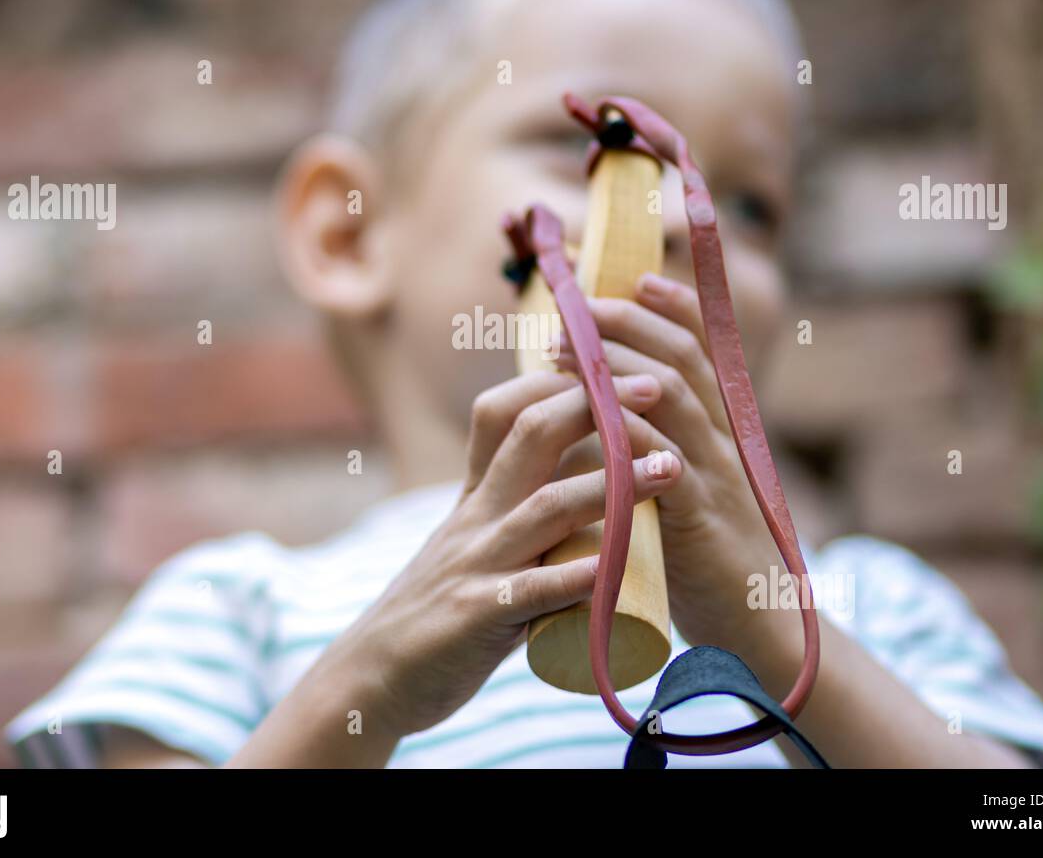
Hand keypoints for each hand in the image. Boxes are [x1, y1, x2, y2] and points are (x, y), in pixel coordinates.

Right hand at [338, 370, 681, 738]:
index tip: (613, 364)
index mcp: (475, 496)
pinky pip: (532, 591)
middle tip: (658, 389)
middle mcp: (476, 517)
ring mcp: (477, 563)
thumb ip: (513, 516)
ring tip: (669, 470)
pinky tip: (614, 568)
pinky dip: (575, 577)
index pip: (505, 411)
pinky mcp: (477, 616)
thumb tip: (580, 490)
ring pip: (547, 507)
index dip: (558, 380)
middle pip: (531, 436)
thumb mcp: (469, 544)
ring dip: (612, 484)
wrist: (374, 676)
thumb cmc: (437, 612)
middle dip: (596, 406)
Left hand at [554, 272, 800, 660]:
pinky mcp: (700, 520)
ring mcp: (715, 478)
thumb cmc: (708, 564)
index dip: (673, 307)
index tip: (636, 278)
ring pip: (674, 396)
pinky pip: (662, 462)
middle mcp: (722, 444)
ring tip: (561, 350)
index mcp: (719, 434)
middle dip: (628, 322)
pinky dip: (624, 434)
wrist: (758, 634)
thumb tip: (607, 420)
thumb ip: (658, 455)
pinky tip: (589, 415)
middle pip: (683, 358)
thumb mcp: (684, 494)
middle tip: (577, 308)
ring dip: (614, 364)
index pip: (702, 351)